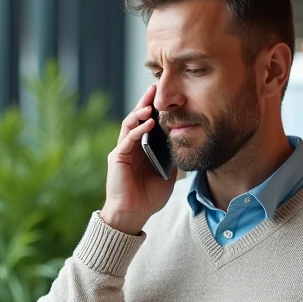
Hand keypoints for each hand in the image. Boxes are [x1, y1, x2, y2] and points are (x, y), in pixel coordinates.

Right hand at [99, 84, 177, 234]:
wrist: (132, 215)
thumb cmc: (148, 198)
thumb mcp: (168, 176)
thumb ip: (173, 160)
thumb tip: (185, 145)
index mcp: (141, 149)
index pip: (147, 123)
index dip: (155, 109)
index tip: (166, 95)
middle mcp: (130, 147)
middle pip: (136, 118)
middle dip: (145, 102)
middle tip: (155, 86)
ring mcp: (122, 151)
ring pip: (129, 124)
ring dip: (139, 112)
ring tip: (151, 103)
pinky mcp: (117, 158)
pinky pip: (127, 140)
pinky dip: (137, 130)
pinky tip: (147, 122)